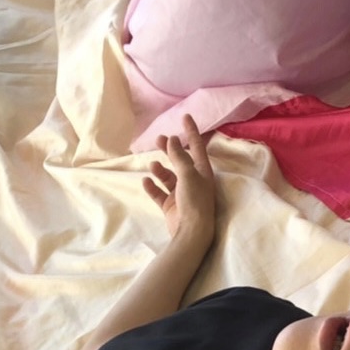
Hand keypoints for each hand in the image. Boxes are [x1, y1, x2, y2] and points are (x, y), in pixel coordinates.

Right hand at [142, 114, 216, 249]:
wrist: (191, 233)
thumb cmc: (195, 201)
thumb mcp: (188, 174)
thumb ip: (179, 156)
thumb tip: (172, 139)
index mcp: (203, 172)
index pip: (197, 146)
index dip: (191, 131)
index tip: (185, 116)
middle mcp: (193, 182)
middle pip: (180, 160)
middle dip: (169, 149)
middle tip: (158, 139)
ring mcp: (182, 195)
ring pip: (168, 177)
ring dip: (160, 169)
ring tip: (152, 165)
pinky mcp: (171, 207)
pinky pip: (159, 193)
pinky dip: (152, 187)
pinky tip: (146, 181)